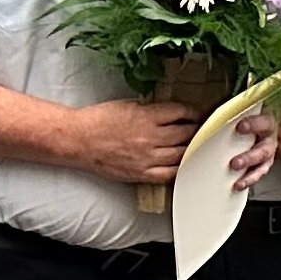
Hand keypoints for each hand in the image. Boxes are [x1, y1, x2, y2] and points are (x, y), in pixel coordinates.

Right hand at [79, 100, 199, 184]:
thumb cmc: (98, 120)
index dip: (193, 112)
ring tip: (197, 144)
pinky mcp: (142, 174)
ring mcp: (148, 158)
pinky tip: (186, 163)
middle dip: (197, 129)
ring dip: (193, 148)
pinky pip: (170, 174)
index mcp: (147, 117)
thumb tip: (170, 113)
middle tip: (202, 128)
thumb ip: (151, 110)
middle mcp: (151, 138)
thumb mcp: (129, 105)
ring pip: (182, 154)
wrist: (78, 140)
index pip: (181, 113)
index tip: (197, 113)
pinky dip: (181, 168)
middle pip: (186, 134)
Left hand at [227, 113, 279, 189]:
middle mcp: (269, 139)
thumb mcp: (241, 114)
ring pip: (262, 166)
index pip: (263, 122)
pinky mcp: (263, 165)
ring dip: (250, 175)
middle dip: (249, 158)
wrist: (258, 127)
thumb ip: (228, 115)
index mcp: (266, 122)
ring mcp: (268, 154)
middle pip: (264, 150)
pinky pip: (258, 175)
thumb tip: (205, 121)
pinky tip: (238, 185)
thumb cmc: (246, 119)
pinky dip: (248, 181)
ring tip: (237, 181)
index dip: (253, 125)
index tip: (240, 127)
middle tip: (235, 163)